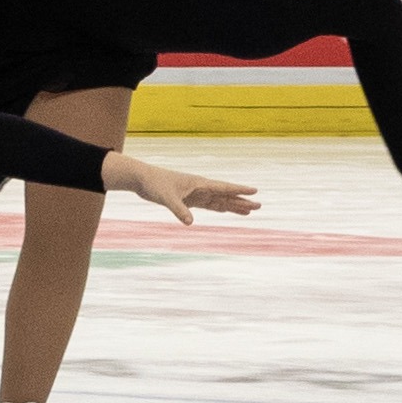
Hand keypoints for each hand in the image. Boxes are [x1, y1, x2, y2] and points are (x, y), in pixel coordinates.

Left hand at [120, 156, 257, 223]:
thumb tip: (190, 223)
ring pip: (219, 201)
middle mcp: (200, 188)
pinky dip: (220, 208)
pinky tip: (228, 211)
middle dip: (242, 200)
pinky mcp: (189, 199)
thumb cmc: (154, 184)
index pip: (223, 187)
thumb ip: (179, 210)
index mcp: (199, 184)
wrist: (141, 179)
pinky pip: (209, 205)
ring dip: (234, 206)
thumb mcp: (167, 198)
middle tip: (259, 206)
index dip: (239, 190)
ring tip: (249, 211)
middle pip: (226, 195)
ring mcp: (195, 194)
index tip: (255, 191)